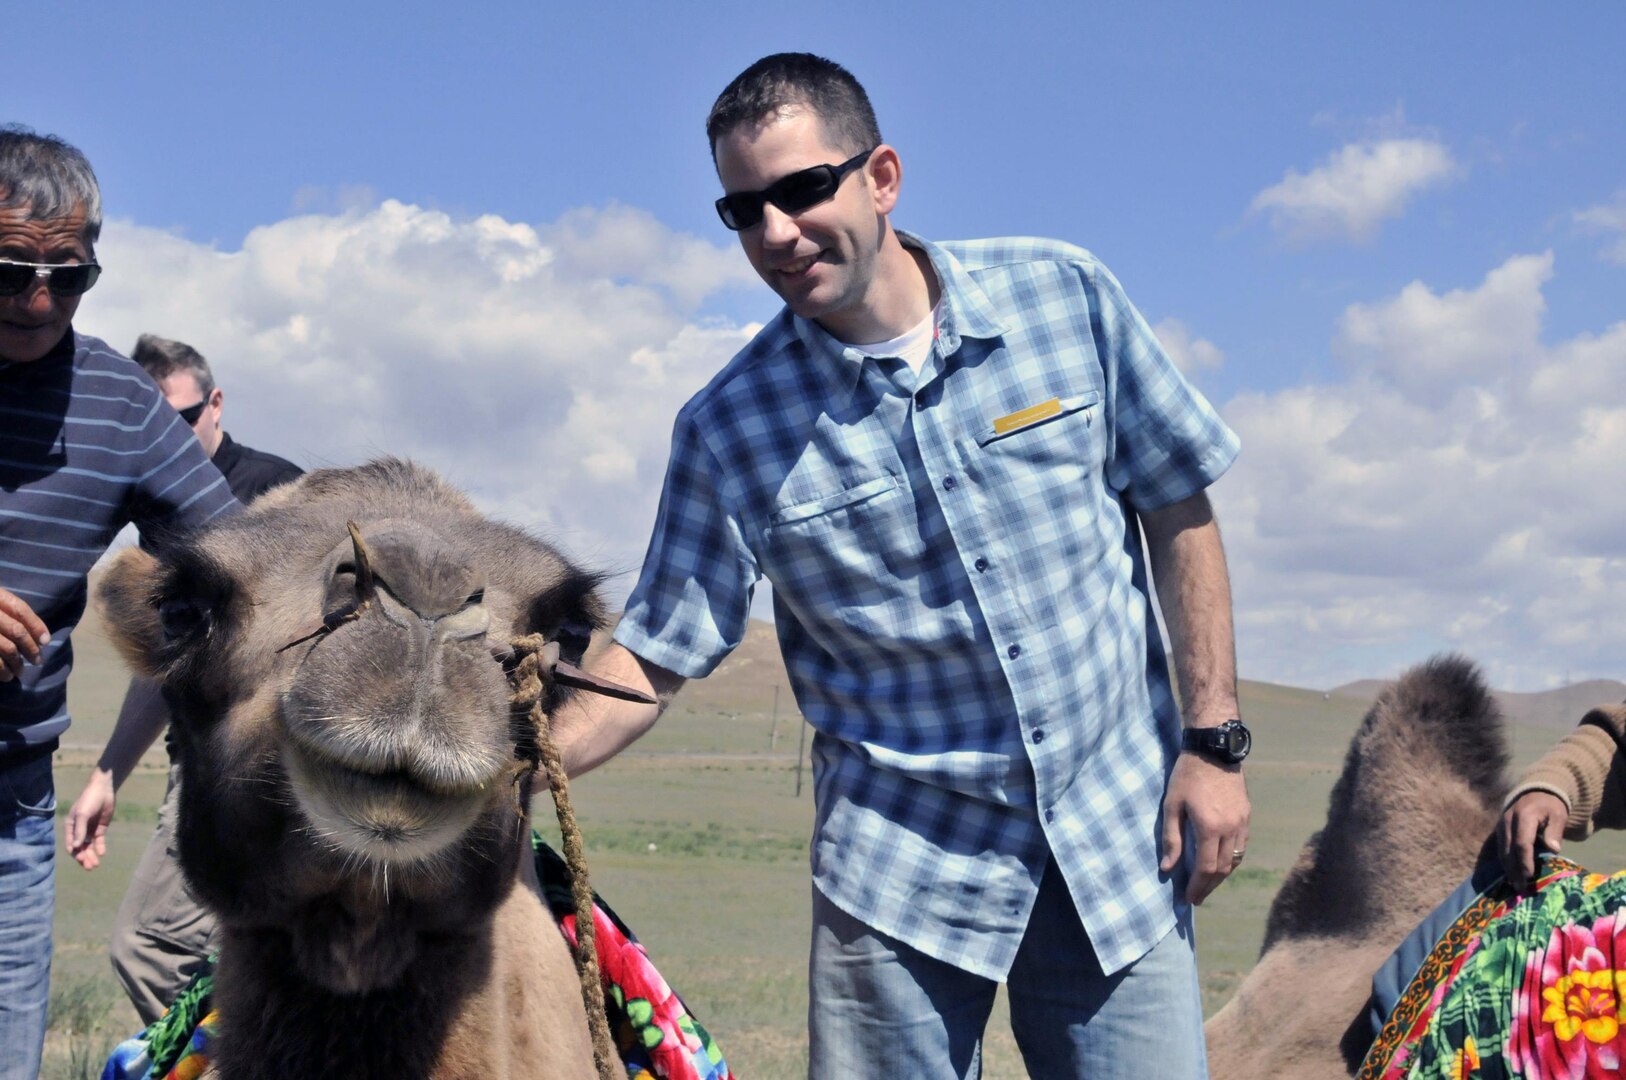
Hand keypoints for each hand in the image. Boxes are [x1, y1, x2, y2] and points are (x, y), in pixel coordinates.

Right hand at [0, 586, 49, 681]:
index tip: (46, 641)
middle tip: (38, 661)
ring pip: (5, 648)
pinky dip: (0, 669)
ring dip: (16, 663)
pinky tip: (4, 676)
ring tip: (18, 673)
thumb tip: (39, 637)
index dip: (36, 625)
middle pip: (15, 631)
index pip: (19, 609)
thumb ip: (8, 612)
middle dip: (30, 648)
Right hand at [66, 768, 117, 869]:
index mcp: (70, 827)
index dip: (75, 853)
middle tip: (90, 867)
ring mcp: (89, 829)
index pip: (70, 844)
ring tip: (96, 864)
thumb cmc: (89, 800)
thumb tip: (74, 847)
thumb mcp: (82, 815)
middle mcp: (79, 830)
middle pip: (80, 847)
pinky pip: (98, 840)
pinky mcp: (100, 828)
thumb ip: (79, 831)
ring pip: (89, 846)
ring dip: (91, 855)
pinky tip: (102, 853)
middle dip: (84, 857)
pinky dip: (100, 847)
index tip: (81, 859)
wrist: (103, 790)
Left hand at [1160, 751, 1249, 904]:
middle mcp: (1231, 829)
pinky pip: (1242, 846)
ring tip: (1207, 884)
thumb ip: (1171, 839)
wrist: (1214, 750)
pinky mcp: (1247, 815)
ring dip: (1222, 875)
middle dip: (1209, 886)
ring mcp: (1242, 822)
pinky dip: (1232, 860)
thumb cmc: (1187, 776)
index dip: (1198, 886)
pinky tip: (1221, 862)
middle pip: (1223, 868)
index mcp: (1210, 828)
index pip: (1206, 868)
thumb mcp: (1172, 805)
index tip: (1189, 898)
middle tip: (1198, 897)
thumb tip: (1168, 868)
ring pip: (1236, 859)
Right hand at [1498, 791, 1566, 890]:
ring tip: (1515, 884)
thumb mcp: (1558, 815)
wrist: (1536, 792)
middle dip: (1514, 870)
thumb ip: (1555, 831)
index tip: (1530, 876)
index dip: (1525, 861)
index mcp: (1523, 816)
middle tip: (1521, 888)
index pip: (1522, 843)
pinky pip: (1500, 848)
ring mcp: (1501, 825)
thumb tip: (1553, 849)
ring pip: (1501, 850)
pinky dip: (1505, 862)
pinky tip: (1510, 873)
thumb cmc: (1550, 806)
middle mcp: (1508, 821)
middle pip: (1508, 849)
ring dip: (1508, 868)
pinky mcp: (1499, 830)